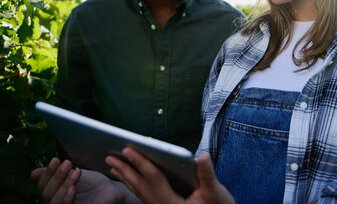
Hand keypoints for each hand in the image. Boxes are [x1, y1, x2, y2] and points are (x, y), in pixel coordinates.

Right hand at [31, 158, 136, 203]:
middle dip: (56, 177)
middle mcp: (55, 202)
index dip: (47, 173)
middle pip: (45, 195)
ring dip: (62, 185)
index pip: (42, 186)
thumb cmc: (92, 183)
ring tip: (75, 172)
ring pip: (53, 202)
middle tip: (68, 163)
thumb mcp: (71, 175)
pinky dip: (67, 198)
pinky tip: (72, 187)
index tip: (56, 159)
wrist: (111, 190)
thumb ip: (54, 174)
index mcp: (52, 194)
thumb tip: (33, 173)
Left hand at [106, 148, 234, 203]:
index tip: (128, 149)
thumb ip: (206, 174)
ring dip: (125, 177)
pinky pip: (143, 196)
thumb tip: (202, 156)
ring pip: (139, 192)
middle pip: (140, 186)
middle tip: (109, 157)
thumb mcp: (215, 192)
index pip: (154, 179)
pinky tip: (128, 178)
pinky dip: (133, 185)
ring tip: (112, 165)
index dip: (141, 162)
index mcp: (172, 203)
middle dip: (125, 170)